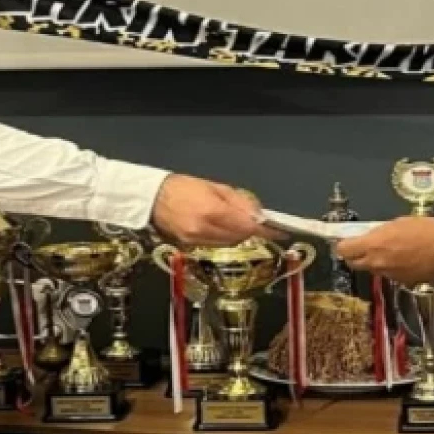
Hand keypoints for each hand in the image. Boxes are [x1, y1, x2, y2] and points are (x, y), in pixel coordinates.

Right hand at [150, 174, 285, 246]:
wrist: (153, 198)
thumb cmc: (184, 186)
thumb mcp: (215, 187)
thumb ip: (239, 202)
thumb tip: (259, 215)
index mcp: (212, 211)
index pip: (246, 225)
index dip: (265, 230)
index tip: (280, 231)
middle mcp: (205, 230)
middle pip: (240, 237)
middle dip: (252, 230)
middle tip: (259, 222)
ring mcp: (197, 241)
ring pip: (229, 244)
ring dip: (239, 235)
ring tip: (240, 223)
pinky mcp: (190, 247)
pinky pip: (217, 245)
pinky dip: (226, 239)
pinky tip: (224, 228)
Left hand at [335, 216, 433, 285]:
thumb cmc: (427, 230)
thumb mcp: (399, 222)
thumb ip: (381, 231)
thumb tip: (372, 236)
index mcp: (374, 245)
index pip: (343, 250)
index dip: (343, 245)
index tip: (347, 240)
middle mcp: (377, 263)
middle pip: (354, 263)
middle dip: (355, 255)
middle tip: (364, 246)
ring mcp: (390, 275)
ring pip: (373, 269)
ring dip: (375, 261)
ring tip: (391, 251)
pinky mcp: (402, 282)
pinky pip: (390, 274)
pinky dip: (392, 268)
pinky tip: (405, 259)